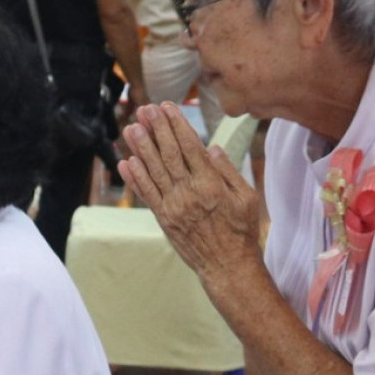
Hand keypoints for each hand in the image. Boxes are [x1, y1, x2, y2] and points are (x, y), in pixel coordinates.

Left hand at [118, 104, 267, 294]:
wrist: (227, 266)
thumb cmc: (242, 231)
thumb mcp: (247, 197)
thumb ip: (228, 171)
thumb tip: (211, 147)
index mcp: (211, 184)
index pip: (190, 146)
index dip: (176, 125)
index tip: (167, 107)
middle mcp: (189, 193)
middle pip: (169, 154)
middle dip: (156, 129)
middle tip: (145, 109)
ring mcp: (174, 206)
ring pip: (154, 171)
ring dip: (141, 148)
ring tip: (131, 128)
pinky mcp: (164, 219)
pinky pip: (147, 194)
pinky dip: (136, 178)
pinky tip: (127, 161)